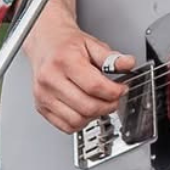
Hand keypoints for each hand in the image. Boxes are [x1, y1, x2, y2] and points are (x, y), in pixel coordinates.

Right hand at [21, 0, 136, 133]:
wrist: (45, 43)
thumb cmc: (66, 44)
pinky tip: (85, 110)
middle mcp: (50, 79)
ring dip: (94, 116)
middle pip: (87, 106)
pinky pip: (66, 126)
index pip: (94, 86)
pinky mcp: (41, 107)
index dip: (114, 92)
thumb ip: (111, 57)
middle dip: (108, 106)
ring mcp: (44, 95)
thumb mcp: (92, 44)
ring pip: (77, 120)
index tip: (121, 89)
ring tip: (100, 103)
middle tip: (114, 98)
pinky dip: (80, 123)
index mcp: (64, 60)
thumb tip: (128, 63)